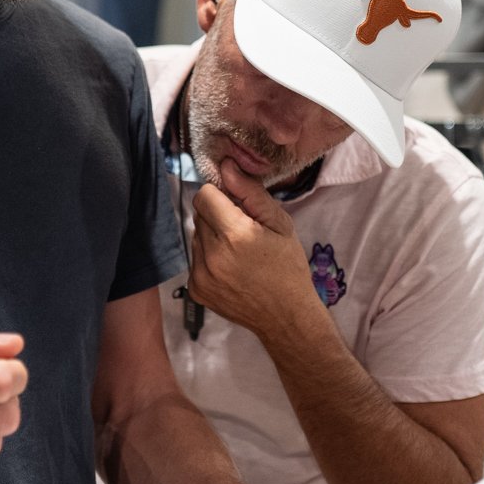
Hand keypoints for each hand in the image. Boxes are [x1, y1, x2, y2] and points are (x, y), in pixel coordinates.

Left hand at [187, 162, 324, 338]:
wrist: (285, 317)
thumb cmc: (288, 267)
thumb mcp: (279, 224)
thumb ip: (250, 192)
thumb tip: (225, 166)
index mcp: (234, 235)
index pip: (204, 195)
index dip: (221, 196)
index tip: (237, 206)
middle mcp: (211, 256)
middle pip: (199, 215)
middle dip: (218, 216)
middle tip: (244, 232)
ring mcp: (200, 275)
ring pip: (196, 236)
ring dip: (212, 237)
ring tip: (239, 253)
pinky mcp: (195, 289)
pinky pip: (195, 259)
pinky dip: (209, 259)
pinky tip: (232, 269)